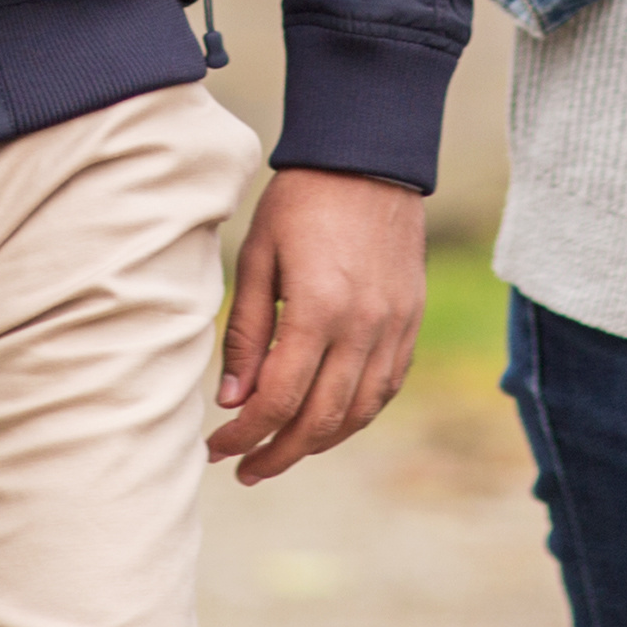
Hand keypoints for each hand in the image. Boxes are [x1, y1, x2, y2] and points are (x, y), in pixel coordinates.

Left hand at [209, 166, 419, 481]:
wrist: (367, 159)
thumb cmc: (301, 201)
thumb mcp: (257, 256)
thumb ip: (246, 332)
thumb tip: (231, 400)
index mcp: (318, 310)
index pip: (277, 400)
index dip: (242, 435)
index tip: (215, 446)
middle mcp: (363, 328)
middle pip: (320, 421)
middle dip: (277, 454)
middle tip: (243, 468)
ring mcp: (394, 328)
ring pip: (358, 414)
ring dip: (316, 443)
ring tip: (279, 451)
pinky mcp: (410, 322)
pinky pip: (385, 388)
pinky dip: (355, 415)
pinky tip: (326, 421)